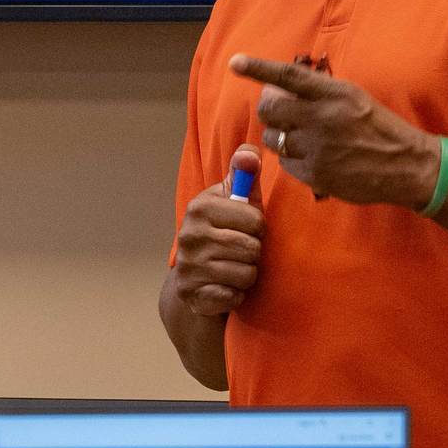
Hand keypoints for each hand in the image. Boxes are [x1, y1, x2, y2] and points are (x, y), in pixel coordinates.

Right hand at [170, 146, 270, 322]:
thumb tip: (251, 152)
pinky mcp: (193, 295)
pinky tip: (227, 288)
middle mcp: (189, 234)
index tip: (248, 230)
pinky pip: (234, 295)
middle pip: (252, 248)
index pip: (255, 219)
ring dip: (247, 275)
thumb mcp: (233, 203)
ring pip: (246, 273)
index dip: (259, 227)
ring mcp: (189, 266)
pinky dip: (237, 294)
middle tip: (241, 253)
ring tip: (235, 270)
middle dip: (254, 254)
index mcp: (200, 207)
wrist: (195, 282)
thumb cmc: (224, 235)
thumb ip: (243, 175)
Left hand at [229, 56, 440, 209]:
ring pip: (273, 139)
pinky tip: (311, 158)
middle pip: (270, 110)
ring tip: (300, 138)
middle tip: (279, 113)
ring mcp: (318, 149)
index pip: (288, 76)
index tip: (235, 62)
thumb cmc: (379, 127)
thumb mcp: (354, 98)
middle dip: (269, 110)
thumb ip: (319, 92)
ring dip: (279, 137)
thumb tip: (279, 88)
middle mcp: (323, 119)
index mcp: (335, 94)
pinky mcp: (316, 175)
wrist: (407, 165)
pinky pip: (286, 164)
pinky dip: (292, 160)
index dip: (258, 68)